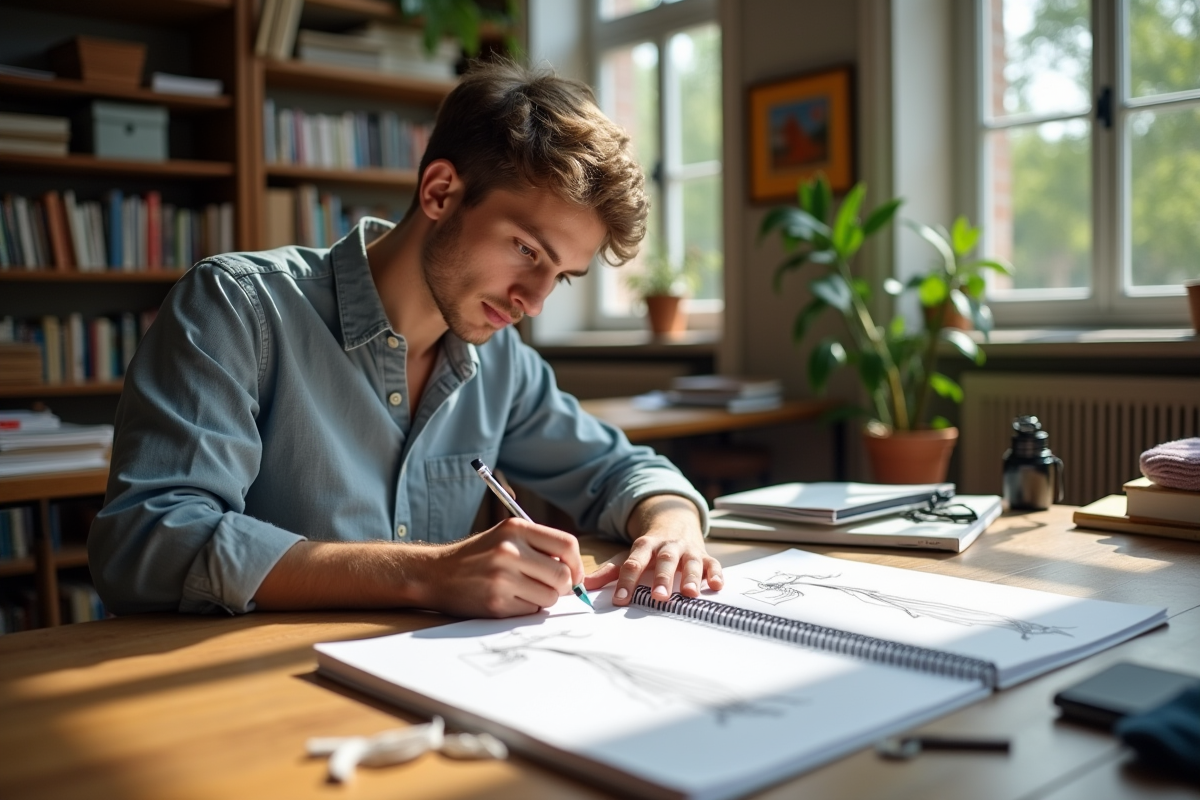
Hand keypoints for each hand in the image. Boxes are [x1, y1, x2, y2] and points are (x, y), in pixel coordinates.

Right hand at [418, 518, 584, 617]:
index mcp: (516, 529)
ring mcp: (502, 578)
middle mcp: (509, 550)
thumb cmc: (477, 556)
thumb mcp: (505, 537)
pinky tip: (509, 599)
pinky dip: (526, 608)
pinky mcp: (496, 603)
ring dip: (544, 599)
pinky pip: (531, 611)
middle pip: (562, 575)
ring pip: (550, 597)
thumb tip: (575, 571)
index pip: (567, 544)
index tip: (573, 573)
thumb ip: (539, 547)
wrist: (436, 573)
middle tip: (552, 587)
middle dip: (563, 586)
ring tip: (525, 591)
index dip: (577, 563)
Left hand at [583, 495, 722, 605]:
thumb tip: (584, 586)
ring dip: (691, 577)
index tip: (621, 600)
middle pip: (665, 560)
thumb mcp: (630, 555)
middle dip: (663, 578)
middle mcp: (668, 546)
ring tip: (690, 594)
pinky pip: (713, 564)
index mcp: (645, 546)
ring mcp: (688, 550)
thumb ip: (610, 571)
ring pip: (691, 561)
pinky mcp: (705, 556)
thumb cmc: (650, 549)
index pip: (634, 563)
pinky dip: (716, 574)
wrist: (676, 522)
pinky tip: (717, 586)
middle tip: (660, 596)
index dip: (627, 581)